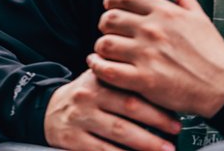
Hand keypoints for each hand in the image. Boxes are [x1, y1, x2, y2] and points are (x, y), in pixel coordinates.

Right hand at [44, 70, 180, 150]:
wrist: (47, 110)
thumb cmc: (84, 96)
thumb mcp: (98, 80)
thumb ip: (122, 79)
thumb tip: (161, 87)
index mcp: (99, 79)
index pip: (132, 89)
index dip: (156, 104)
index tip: (176, 116)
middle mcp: (89, 96)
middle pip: (128, 108)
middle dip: (156, 123)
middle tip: (175, 134)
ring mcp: (80, 118)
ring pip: (118, 131)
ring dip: (145, 143)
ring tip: (163, 150)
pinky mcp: (72, 139)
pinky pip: (101, 150)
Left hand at [88, 0, 223, 118]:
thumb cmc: (213, 54)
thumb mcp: (200, 16)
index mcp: (165, 13)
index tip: (109, 4)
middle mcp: (153, 30)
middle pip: (110, 18)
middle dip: (105, 24)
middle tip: (108, 31)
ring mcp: (147, 55)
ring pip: (105, 44)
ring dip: (101, 47)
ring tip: (105, 52)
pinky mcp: (144, 79)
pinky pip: (108, 70)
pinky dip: (98, 67)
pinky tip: (99, 66)